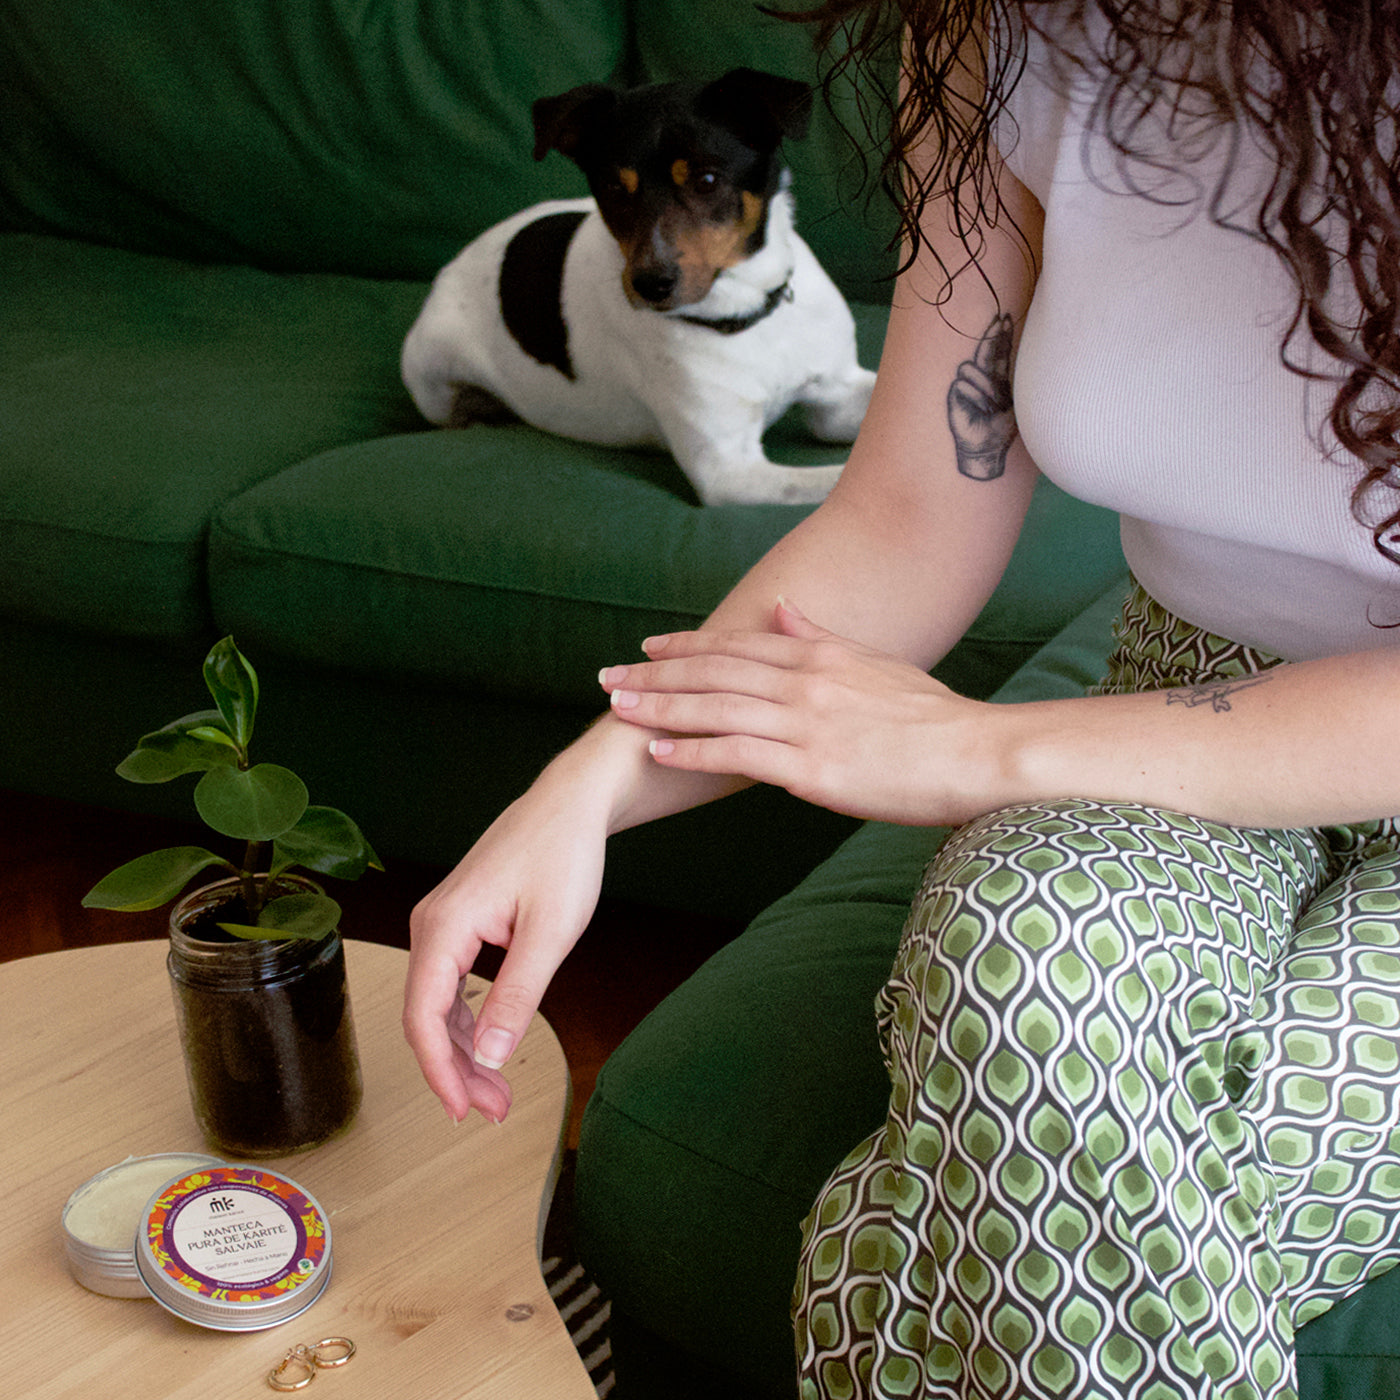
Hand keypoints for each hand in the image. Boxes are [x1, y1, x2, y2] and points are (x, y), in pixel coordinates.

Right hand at [403, 761, 608, 1123]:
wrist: (571, 804)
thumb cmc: (564, 854)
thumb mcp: (550, 932)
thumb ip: (517, 995)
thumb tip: (487, 1055)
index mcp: (444, 925)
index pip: (423, 1016)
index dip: (439, 1072)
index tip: (463, 1112)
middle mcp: (432, 923)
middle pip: (426, 1016)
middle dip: (455, 1070)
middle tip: (494, 1111)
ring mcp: (442, 922)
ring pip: (437, 1004)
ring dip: (462, 1051)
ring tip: (497, 1092)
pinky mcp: (459, 923)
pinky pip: (450, 984)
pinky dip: (468, 1021)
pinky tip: (489, 1047)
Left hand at [599, 599, 990, 825]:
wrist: (976, 754)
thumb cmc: (933, 717)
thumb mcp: (875, 663)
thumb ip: (820, 637)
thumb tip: (782, 609)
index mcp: (820, 655)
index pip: (738, 645)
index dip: (687, 646)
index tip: (648, 648)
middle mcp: (805, 682)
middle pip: (714, 672)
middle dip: (655, 674)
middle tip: (606, 677)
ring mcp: (807, 724)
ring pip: (716, 709)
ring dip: (660, 707)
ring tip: (617, 709)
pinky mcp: (812, 769)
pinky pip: (738, 755)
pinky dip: (694, 750)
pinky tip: (659, 750)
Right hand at [948, 312, 1016, 480]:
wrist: (985, 450)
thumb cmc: (1001, 431)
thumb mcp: (1013, 404)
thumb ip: (1012, 384)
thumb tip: (1028, 359)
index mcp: (997, 379)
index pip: (998, 352)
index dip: (1001, 335)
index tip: (1005, 318)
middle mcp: (980, 378)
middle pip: (984, 349)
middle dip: (991, 334)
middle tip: (1000, 318)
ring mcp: (965, 385)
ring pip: (971, 367)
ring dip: (985, 384)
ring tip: (993, 404)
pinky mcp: (953, 395)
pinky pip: (962, 384)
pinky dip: (974, 396)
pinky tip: (982, 410)